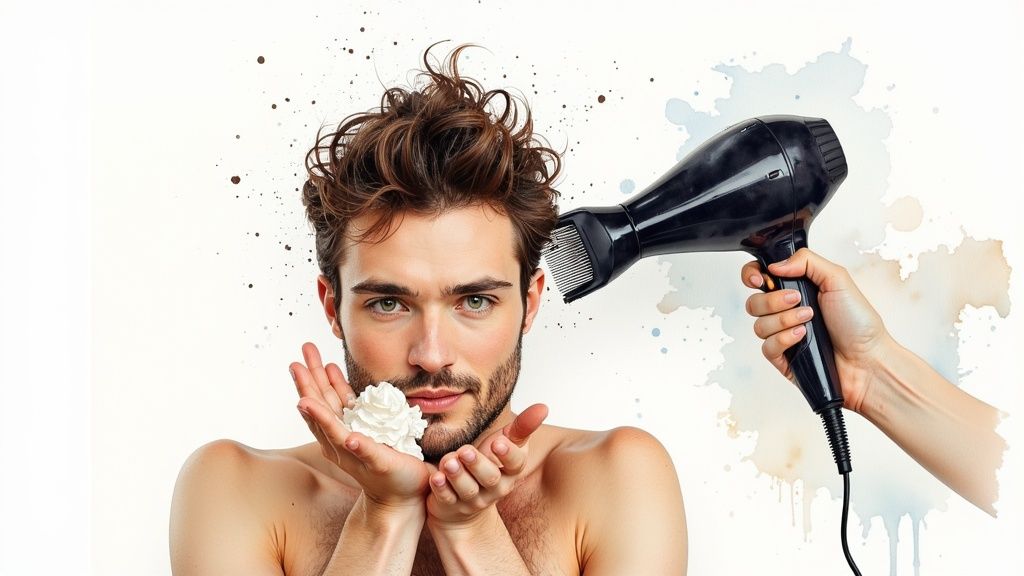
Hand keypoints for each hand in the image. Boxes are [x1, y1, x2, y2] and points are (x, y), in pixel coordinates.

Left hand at [291, 342, 429, 506]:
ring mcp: (347, 430)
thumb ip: (367, 451)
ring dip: (318, 376)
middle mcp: (339, 437)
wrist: (400, 497)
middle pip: (319, 403)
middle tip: (302, 354)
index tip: (299, 383)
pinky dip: (336, 384)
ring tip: (310, 353)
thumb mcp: (385, 466)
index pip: (323, 421)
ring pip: (327, 399)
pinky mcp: (358, 427)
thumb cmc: (396, 483)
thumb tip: (349, 439)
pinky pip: (342, 402)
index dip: (313, 402)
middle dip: (310, 377)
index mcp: (343, 446)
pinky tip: (332, 370)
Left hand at [425, 404, 547, 526]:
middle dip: (478, 464)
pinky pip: (447, 499)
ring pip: (467, 489)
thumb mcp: (505, 443)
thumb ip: (522, 427)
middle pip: (490, 478)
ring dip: (458, 475)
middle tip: (465, 451)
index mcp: (511, 472)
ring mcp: (473, 499)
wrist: (466, 502)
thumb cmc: (488, 464)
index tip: (499, 442)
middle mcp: (495, 488)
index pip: (515, 465)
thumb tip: (543, 407)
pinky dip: (442, 489)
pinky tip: (436, 477)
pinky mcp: (452, 506)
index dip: (508, 455)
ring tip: (449, 462)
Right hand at [741, 248, 891, 412]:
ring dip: (784, 320)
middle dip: (773, 300)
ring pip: (758, 325)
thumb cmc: (858, 322)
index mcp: (795, 289)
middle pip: (753, 302)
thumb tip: (775, 264)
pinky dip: (784, 339)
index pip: (758, 277)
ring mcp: (782, 335)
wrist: (867, 359)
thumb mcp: (838, 279)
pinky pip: (766, 347)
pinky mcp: (782, 358)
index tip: (760, 279)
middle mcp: (785, 311)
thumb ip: (807, 261)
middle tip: (797, 300)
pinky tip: (803, 337)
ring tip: (808, 320)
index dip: (751, 275)